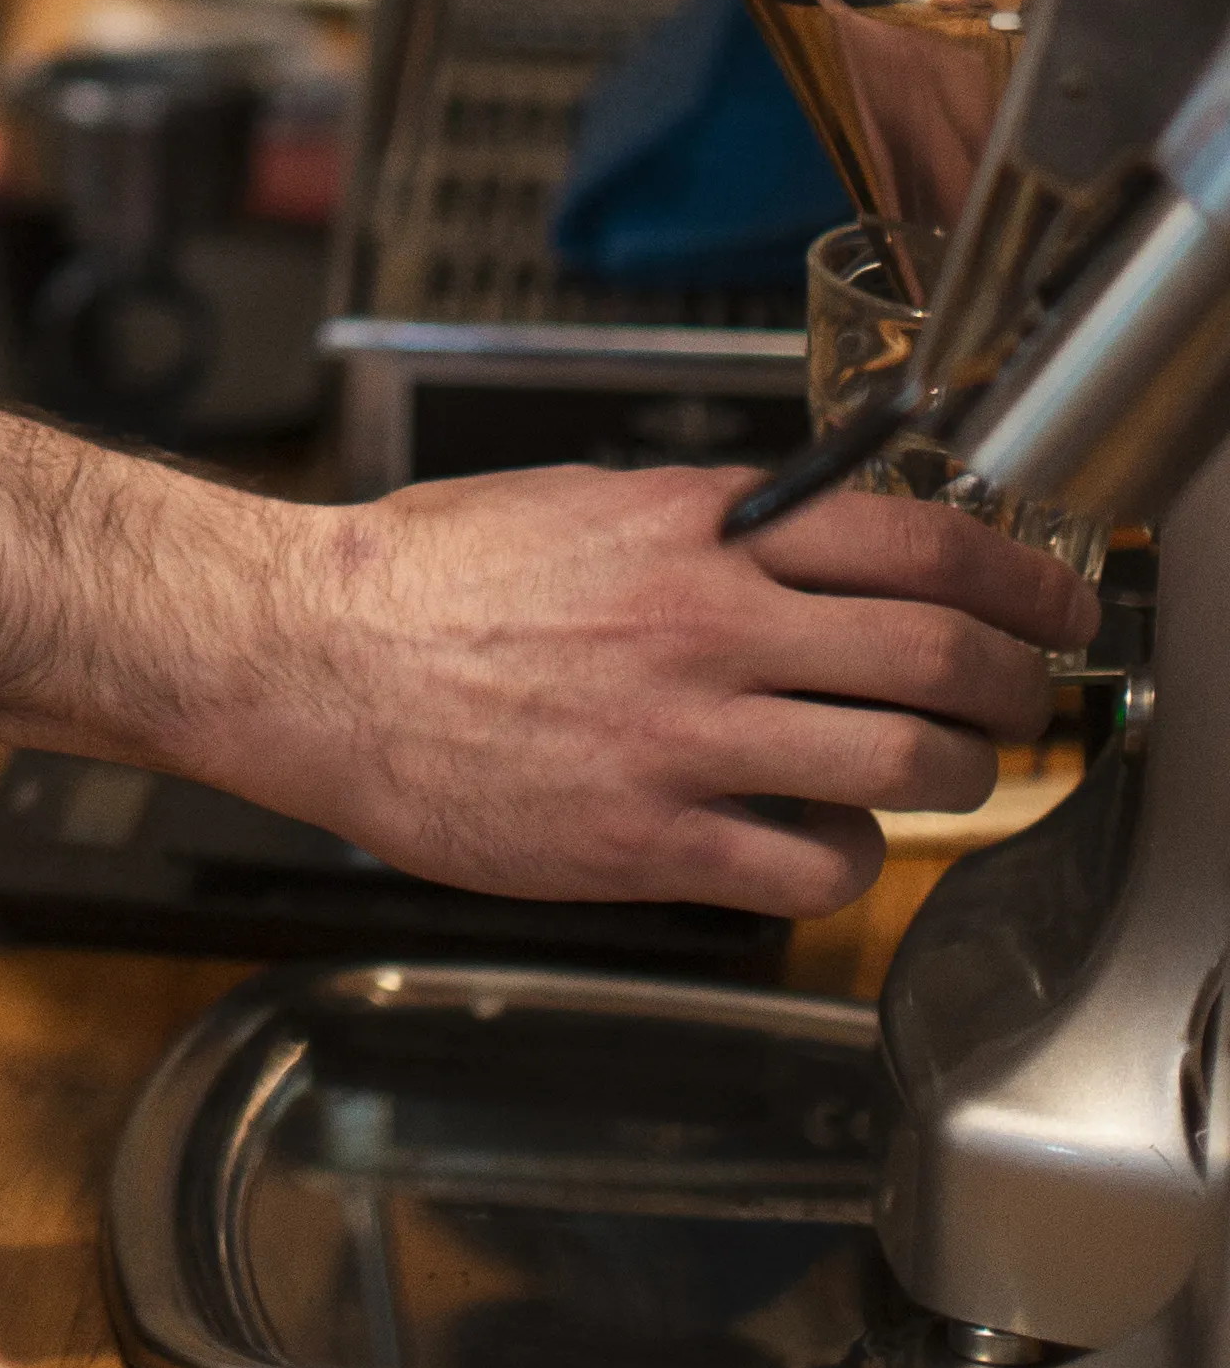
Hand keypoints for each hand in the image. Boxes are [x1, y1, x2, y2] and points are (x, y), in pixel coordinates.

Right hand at [229, 458, 1091, 914]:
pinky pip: (813, 865)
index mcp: (695, 528)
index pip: (913, 537)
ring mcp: (683, 738)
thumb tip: (812, 544)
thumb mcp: (582, 502)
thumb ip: (706, 528)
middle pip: (939, 657)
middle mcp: (707, 624)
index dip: (1016, 578)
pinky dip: (845, 857)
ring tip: (941, 775)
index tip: (1052, 603)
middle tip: (1022, 700)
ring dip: (950, 777)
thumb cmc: (429, 576)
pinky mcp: (648, 841)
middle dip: (1013, 688)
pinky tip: (819, 839)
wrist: (315, 655)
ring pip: (901, 766)